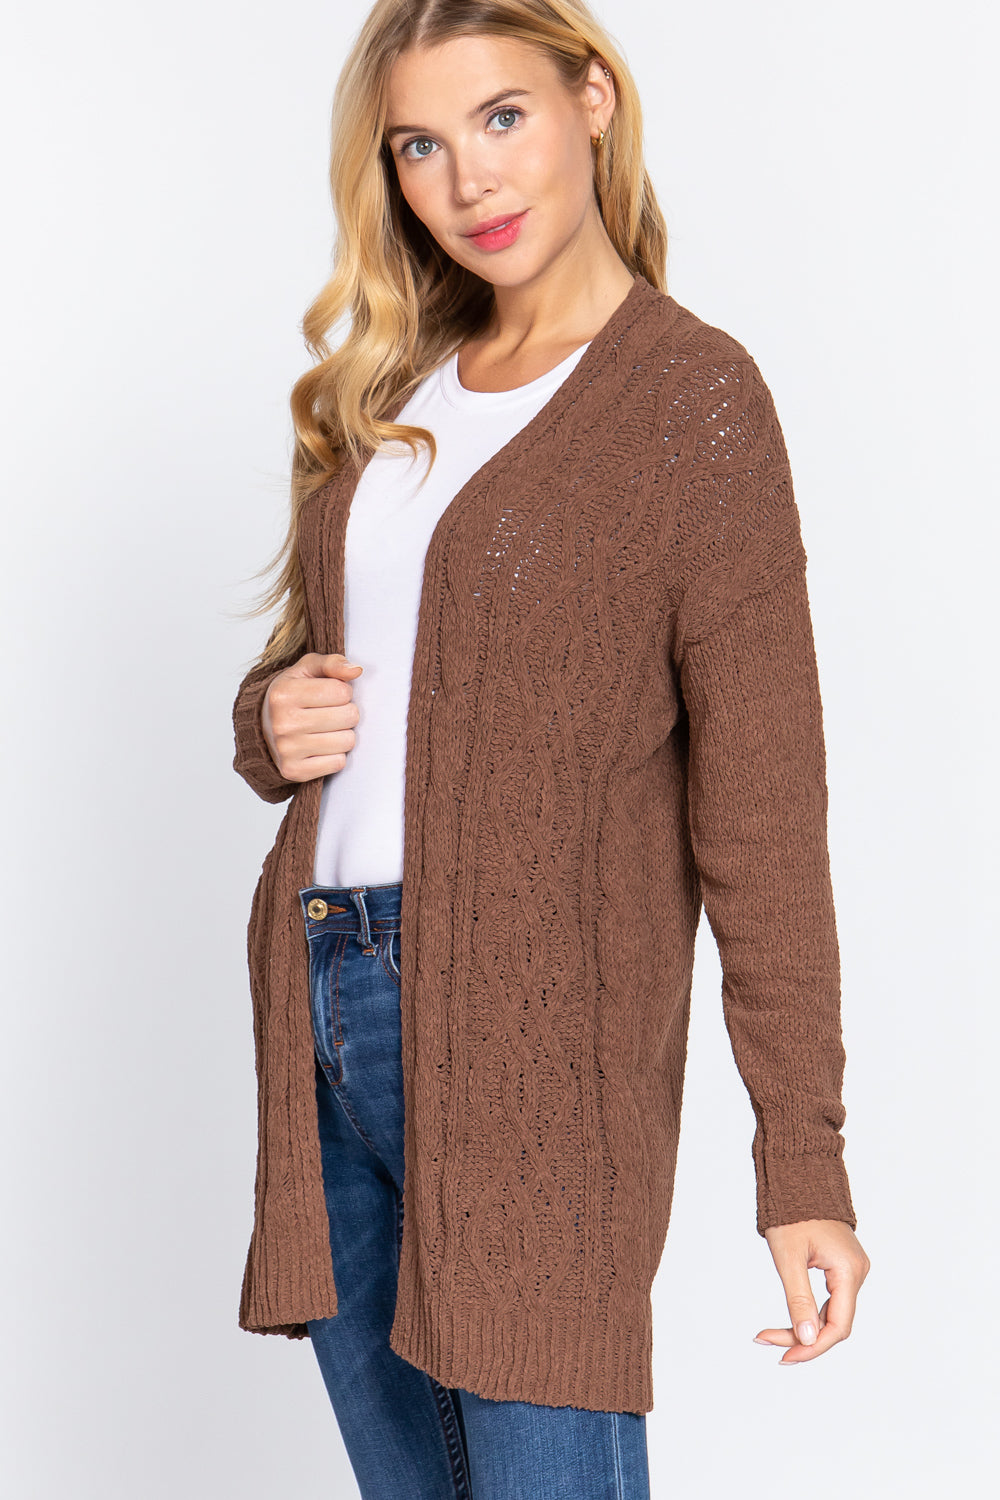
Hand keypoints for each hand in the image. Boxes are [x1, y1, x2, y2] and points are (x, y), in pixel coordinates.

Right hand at [261, 652, 363, 781]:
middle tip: (330, 713)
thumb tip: (355, 670)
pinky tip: (321, 747)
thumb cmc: (292, 695)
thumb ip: (332, 663)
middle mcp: (283, 722)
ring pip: (347, 741)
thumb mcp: (306, 670)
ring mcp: (287, 750)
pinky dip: (336, 755)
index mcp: (284, 693)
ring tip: (327, 729)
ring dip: (343, 734)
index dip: (342, 692)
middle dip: (346, 712)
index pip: (342, 691)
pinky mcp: (294, 771)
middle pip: (348, 716)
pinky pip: (338, 763)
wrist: (264, 728)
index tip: (329, 695)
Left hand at [754, 1219, 869, 1363]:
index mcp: (849, 1271)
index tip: (784, 1357)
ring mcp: (851, 1270)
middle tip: (767, 1342)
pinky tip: (789, 1321)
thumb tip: (807, 1339)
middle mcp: (856, 1273)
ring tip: (770, 1334)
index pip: (838, 1327)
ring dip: (803, 1326)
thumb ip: (799, 1300)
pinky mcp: (841, 1266)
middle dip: (802, 1338)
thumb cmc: (792, 1212)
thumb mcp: (789, 1258)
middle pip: (834, 1323)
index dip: (812, 1347)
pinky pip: (829, 1300)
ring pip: (830, 1313)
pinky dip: (808, 1312)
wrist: (799, 1177)